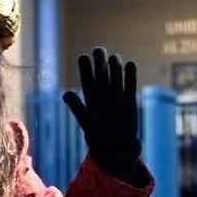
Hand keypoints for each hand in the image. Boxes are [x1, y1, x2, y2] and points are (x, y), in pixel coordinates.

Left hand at [62, 47, 140, 175]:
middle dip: (100, 61)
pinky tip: (129, 65)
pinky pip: (130, 84)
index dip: (85, 67)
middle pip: (102, 72)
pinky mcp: (129, 100)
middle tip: (99, 50)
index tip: (83, 57)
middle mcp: (103, 93)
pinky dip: (130, 74)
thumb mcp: (86, 121)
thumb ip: (77, 107)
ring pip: (116, 75)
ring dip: (115, 66)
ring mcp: (117, 95)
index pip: (87, 78)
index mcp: (90, 97)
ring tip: (114, 58)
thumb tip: (65, 94)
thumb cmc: (98, 135)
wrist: (116, 146)